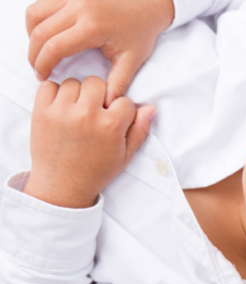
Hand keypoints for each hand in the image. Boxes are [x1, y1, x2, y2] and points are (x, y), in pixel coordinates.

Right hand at [26, 0, 174, 105]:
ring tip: (40, 52)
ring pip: (36, 14)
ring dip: (32, 34)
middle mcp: (79, 7)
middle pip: (41, 32)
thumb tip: (107, 103)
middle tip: (37, 68)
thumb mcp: (132, 59)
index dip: (43, 64)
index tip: (42, 76)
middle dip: (34, 53)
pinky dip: (37, 19)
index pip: (55, 47)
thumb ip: (118, 82)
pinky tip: (46, 34)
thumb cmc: (141, 32)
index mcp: (93, 26)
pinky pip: (42, 4)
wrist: (148, 4)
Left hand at [26, 77, 154, 208]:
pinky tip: (60, 107)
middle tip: (94, 112)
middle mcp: (87, 115)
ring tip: (76, 111)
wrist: (62, 185)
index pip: (124, 100)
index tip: (113, 120)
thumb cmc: (96, 171)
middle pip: (97, 83)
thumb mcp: (125, 155)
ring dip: (77, 93)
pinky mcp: (42, 112)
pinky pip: (48, 86)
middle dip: (99, 96)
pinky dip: (54, 93)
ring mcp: (62, 112)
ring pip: (73, 82)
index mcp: (110, 126)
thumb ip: (139, 130)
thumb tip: (150, 107)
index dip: (121, 110)